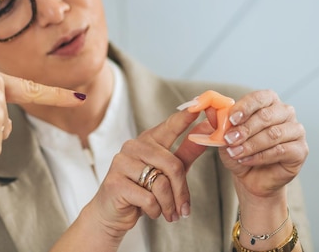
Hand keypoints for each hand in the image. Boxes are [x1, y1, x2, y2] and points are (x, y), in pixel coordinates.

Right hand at [85, 108, 207, 236]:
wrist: (112, 213)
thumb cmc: (142, 190)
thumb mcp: (168, 171)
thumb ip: (187, 150)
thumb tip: (207, 127)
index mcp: (148, 140)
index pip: (169, 126)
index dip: (184, 117)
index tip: (198, 105)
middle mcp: (133, 146)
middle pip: (172, 164)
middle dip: (181, 191)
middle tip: (184, 210)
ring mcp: (121, 163)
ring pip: (161, 184)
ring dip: (169, 204)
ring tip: (168, 213)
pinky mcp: (115, 182)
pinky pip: (149, 199)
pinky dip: (155, 211)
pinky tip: (149, 212)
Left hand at [203, 90, 307, 199]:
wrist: (251, 177)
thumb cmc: (240, 150)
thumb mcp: (224, 135)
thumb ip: (218, 121)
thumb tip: (208, 108)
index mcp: (269, 102)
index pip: (259, 98)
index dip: (244, 107)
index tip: (231, 119)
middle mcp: (285, 112)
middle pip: (266, 116)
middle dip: (245, 129)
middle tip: (229, 139)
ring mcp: (296, 130)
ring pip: (273, 134)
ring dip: (251, 144)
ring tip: (235, 152)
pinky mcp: (301, 150)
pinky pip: (280, 150)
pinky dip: (259, 156)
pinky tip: (246, 160)